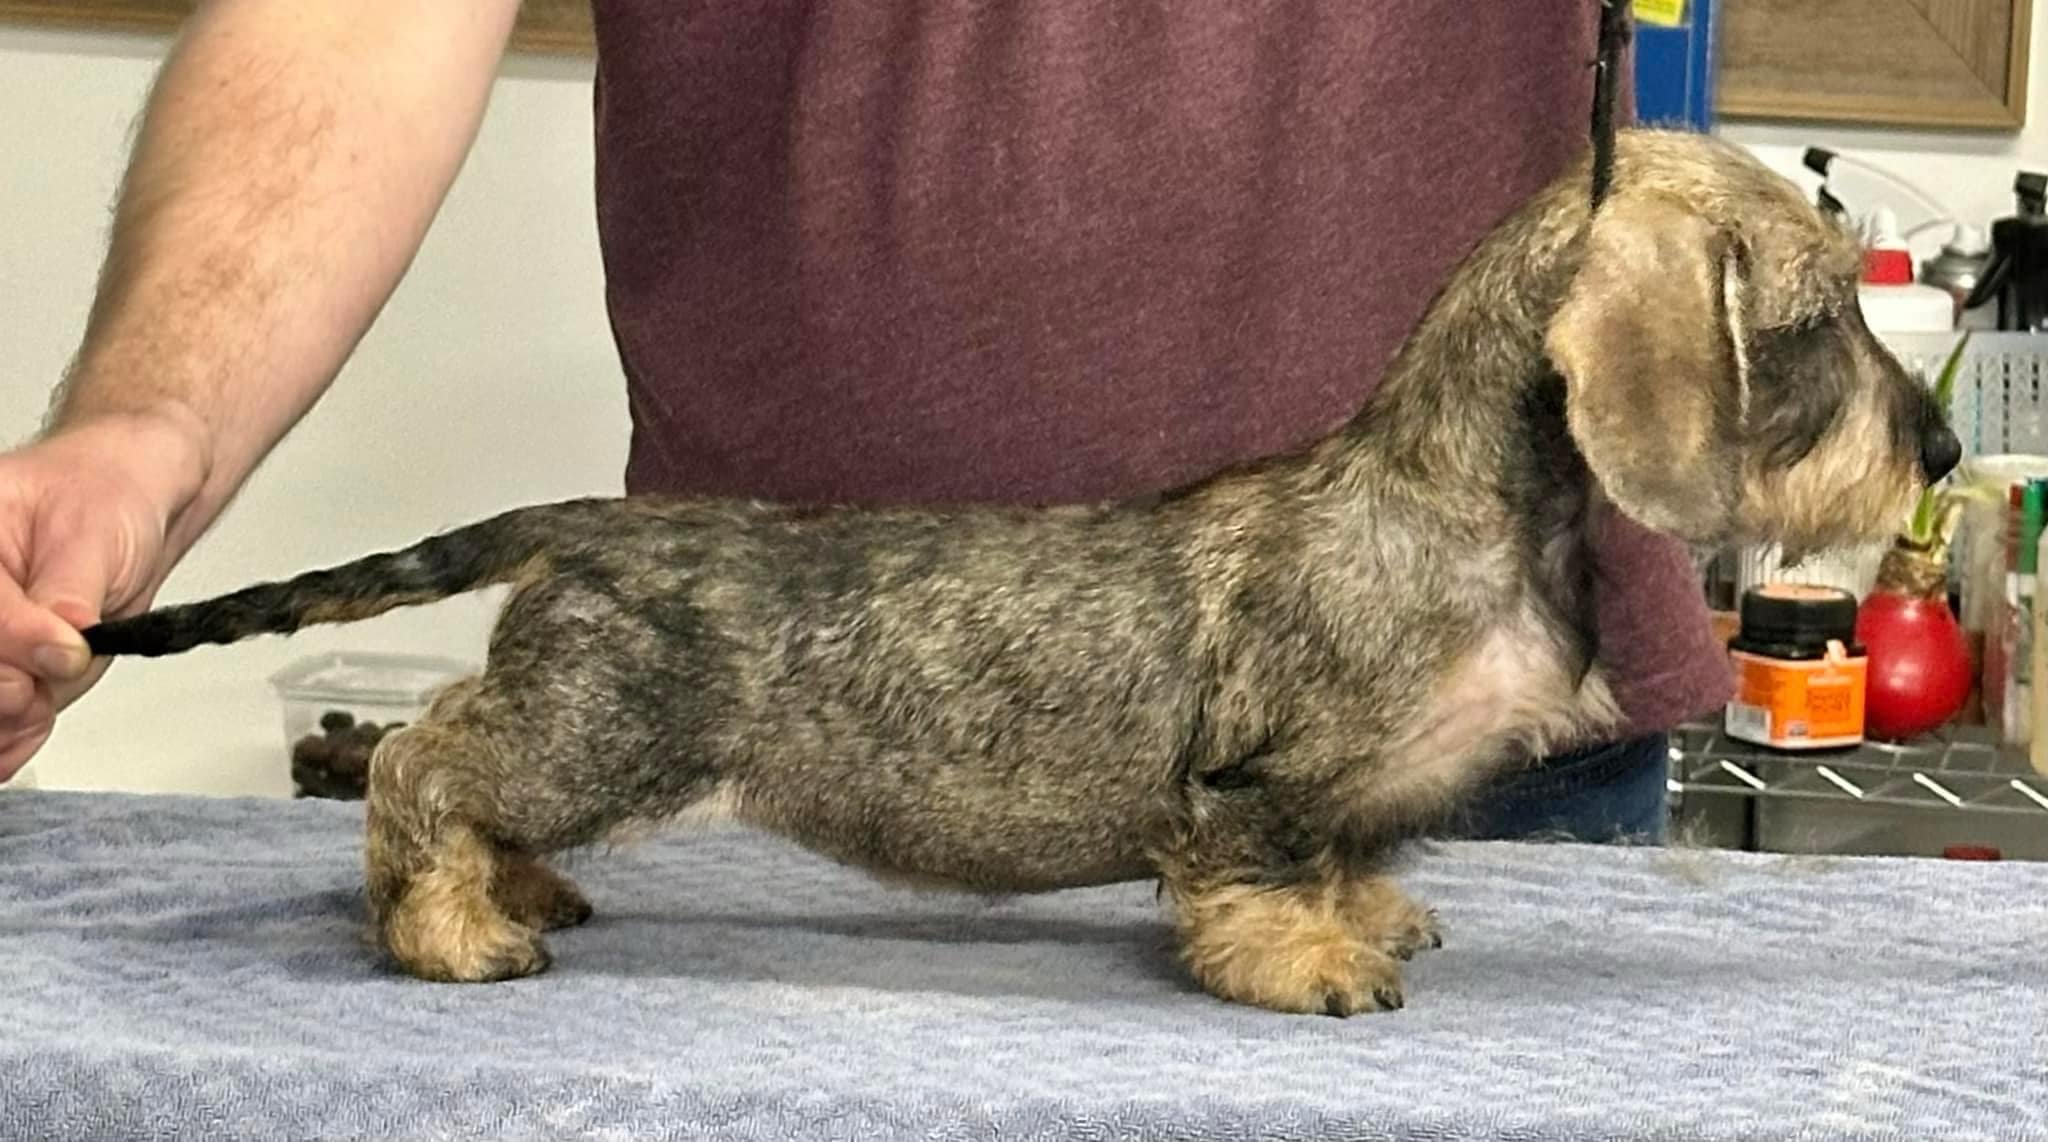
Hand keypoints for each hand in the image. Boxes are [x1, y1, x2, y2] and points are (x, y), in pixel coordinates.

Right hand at [0, 411, 206, 780]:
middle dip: (5, 691)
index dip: (15, 641)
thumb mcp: (92, 537)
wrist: (128, 504)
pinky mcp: (5, 663)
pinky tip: (23, 736)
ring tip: (38, 709)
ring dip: (7, 720)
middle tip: (39, 694)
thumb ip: (69, 596)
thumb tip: (58, 648)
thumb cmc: (105, 499)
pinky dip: (10, 736)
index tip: (66, 651)